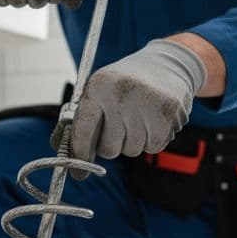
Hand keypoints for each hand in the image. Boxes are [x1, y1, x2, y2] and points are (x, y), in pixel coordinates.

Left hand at [64, 39, 206, 161]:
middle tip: (121, 123)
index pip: (83, 130)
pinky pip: (152, 148)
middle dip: (112, 144)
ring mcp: (146, 106)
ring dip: (134, 140)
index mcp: (99, 86)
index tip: (78, 173)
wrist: (169, 64)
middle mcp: (120, 95)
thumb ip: (83, 120)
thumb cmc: (127, 84)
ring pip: (131, 150)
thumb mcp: (101, 90)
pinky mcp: (168, 117)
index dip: (80, 154)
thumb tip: (67, 154)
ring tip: (140, 115)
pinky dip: (152, 139)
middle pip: (108, 149)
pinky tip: (154, 118)